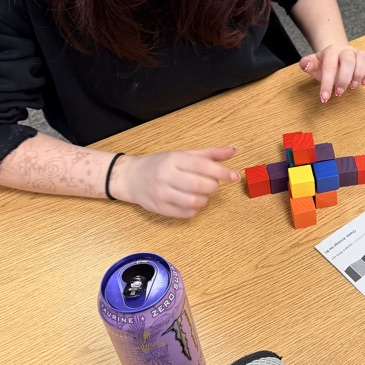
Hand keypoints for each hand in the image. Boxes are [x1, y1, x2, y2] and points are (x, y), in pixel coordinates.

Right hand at [109, 146, 239, 217]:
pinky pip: (186, 214)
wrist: (130, 177)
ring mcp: (161, 194)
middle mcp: (166, 176)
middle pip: (200, 186)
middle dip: (213, 186)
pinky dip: (195, 209)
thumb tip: (234, 150)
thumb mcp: (183, 154)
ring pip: (194, 202)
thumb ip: (210, 153)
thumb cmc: (160, 164)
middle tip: (212, 184)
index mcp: (174, 159)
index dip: (222, 172)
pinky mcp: (159, 208)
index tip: (235, 176)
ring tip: (201, 193)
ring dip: (205, 199)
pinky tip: (192, 202)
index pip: (202, 166)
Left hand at [299, 44, 364, 102]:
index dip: (326, 82)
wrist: (336, 56)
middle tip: (338, 93)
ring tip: (353, 87)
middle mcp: (346, 50)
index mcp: (331, 50)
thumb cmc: (324, 63)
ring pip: (364, 57)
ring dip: (359, 74)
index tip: (324, 98)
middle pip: (348, 60)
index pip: (329, 66)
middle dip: (344, 79)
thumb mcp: (313, 64)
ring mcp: (359, 54)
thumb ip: (306, 64)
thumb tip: (305, 65)